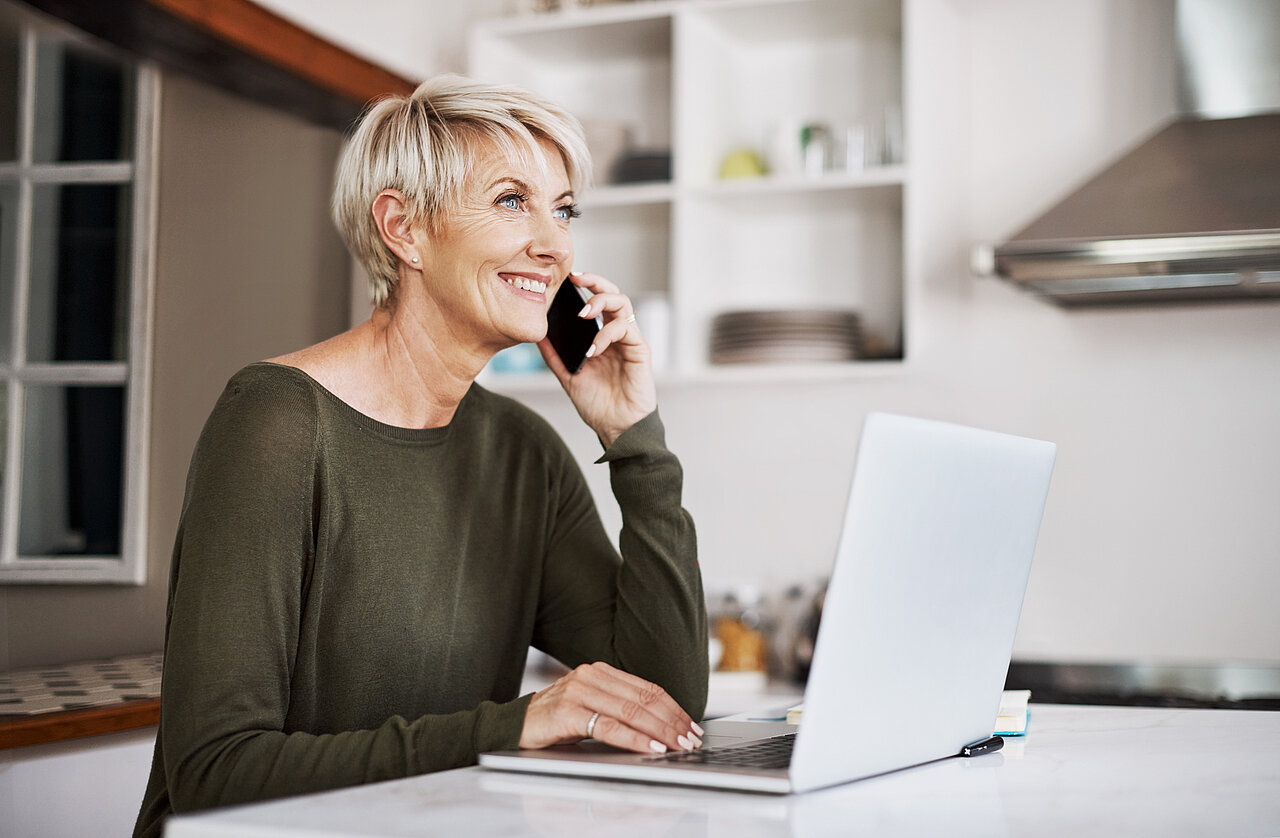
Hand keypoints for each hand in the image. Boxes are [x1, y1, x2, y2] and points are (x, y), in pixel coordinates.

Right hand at [519, 661, 703, 754]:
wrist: (514, 725)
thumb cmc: (556, 720)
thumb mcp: (590, 708)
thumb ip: (618, 708)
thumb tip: (661, 726)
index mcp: (599, 672)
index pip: (646, 688)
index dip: (673, 707)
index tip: (690, 724)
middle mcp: (590, 676)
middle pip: (643, 699)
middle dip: (672, 721)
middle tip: (690, 738)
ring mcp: (578, 692)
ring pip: (630, 711)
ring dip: (659, 731)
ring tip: (677, 745)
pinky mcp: (568, 711)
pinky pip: (609, 726)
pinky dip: (634, 738)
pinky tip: (650, 747)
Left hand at [537, 272, 656, 447]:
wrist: (617, 428)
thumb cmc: (598, 404)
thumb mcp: (568, 377)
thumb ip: (555, 356)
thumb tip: (537, 336)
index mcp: (602, 337)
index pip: (597, 301)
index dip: (585, 286)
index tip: (566, 280)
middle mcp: (618, 334)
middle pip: (613, 294)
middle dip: (595, 282)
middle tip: (576, 279)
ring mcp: (630, 341)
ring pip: (623, 304)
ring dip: (601, 302)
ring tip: (583, 313)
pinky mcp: (640, 351)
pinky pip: (626, 329)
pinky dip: (607, 333)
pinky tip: (593, 348)